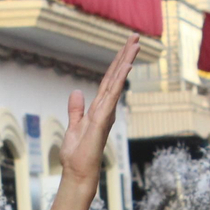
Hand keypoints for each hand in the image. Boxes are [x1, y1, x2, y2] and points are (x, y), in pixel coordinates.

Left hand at [58, 36, 138, 183]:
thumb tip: (77, 91)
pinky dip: (119, 80)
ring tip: (135, 43)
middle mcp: (105, 108)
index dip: (116, 63)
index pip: (108, 81)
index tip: (125, 46)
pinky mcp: (102, 120)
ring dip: (126, 62)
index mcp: (98, 108)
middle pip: (115, 77)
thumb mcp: (73, 127)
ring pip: (117, 82)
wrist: (78, 173)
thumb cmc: (77, 156)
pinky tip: (126, 66)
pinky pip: (112, 96)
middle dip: (125, 55)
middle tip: (136, 36)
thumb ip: (76, 110)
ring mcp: (105, 113)